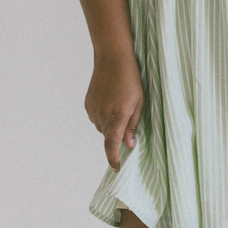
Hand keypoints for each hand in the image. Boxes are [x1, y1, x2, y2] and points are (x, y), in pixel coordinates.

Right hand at [85, 52, 144, 171]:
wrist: (112, 59)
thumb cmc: (131, 80)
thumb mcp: (139, 102)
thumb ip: (133, 126)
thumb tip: (129, 145)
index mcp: (117, 115)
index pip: (112, 144)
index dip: (113, 158)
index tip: (117, 168)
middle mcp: (102, 115)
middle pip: (109, 137)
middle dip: (118, 135)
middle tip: (128, 117)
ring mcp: (92, 110)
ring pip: (102, 128)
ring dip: (111, 124)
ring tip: (119, 105)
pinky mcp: (87, 104)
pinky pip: (96, 118)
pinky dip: (104, 116)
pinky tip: (111, 101)